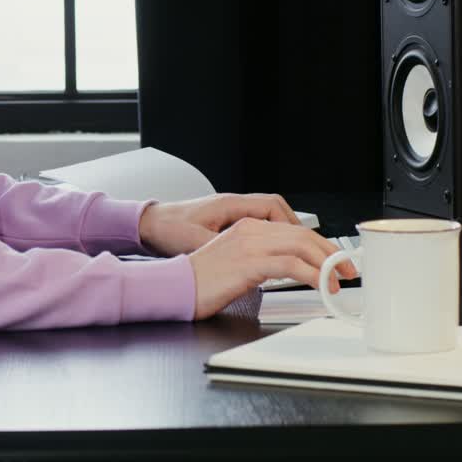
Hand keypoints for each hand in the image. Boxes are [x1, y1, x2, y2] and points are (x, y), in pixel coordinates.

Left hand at [138, 193, 301, 256]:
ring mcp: (231, 214)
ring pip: (270, 219)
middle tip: (313, 250)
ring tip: (302, 254)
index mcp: (228, 205)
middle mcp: (233, 206)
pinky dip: (272, 239)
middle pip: (278, 211)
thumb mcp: (192, 240)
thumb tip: (241, 256)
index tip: (302, 241)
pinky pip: (259, 227)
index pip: (272, 206)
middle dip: (298, 230)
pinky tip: (276, 254)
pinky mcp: (226, 225)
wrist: (149, 225)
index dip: (290, 223)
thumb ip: (217, 246)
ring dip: (286, 234)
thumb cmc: (166, 228)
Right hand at [186, 217, 359, 319]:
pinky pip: (291, 266)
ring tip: (337, 281)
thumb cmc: (202, 280)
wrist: (176, 286)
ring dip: (327, 265)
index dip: (321, 244)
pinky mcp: (249, 263)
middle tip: (347, 270)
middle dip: (331, 253)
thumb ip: (262, 259)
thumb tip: (290, 270)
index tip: (336, 260)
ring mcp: (250, 245)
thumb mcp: (237, 262)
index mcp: (248, 227)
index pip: (295, 230)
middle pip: (303, 235)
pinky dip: (313, 275)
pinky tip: (321, 286)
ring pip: (302, 247)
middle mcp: (251, 230)